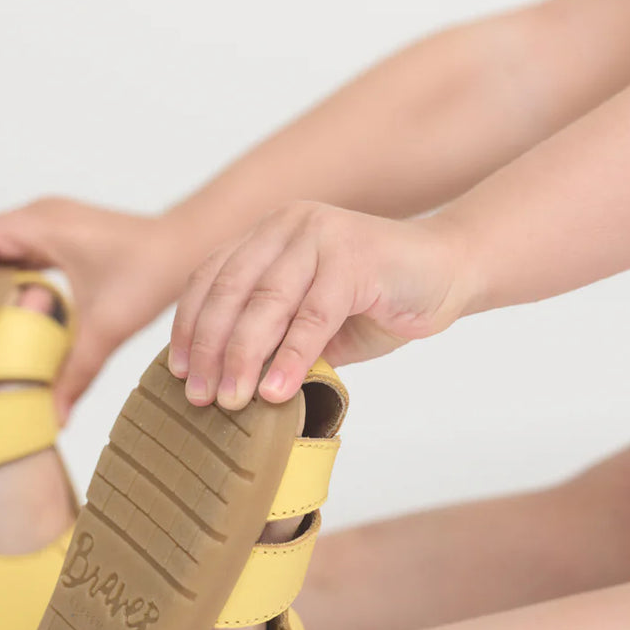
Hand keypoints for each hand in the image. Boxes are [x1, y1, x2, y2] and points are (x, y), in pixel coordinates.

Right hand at [0, 197, 190, 418]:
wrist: (188, 249)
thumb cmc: (152, 274)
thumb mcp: (107, 328)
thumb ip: (76, 373)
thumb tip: (55, 416)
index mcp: (44, 224)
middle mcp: (42, 215)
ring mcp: (51, 220)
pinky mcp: (62, 233)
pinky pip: (18, 250)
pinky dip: (7, 277)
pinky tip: (16, 311)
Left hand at [168, 201, 469, 408]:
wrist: (451, 271)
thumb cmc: (379, 300)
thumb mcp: (313, 320)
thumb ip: (274, 337)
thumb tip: (227, 383)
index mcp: (269, 236)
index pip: (211, 279)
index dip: (190, 327)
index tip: (179, 372)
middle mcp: (288, 227)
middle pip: (230, 292)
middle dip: (210, 350)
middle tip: (200, 398)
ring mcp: (322, 237)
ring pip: (266, 304)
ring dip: (243, 358)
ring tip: (231, 402)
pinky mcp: (355, 259)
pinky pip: (313, 316)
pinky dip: (291, 358)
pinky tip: (276, 391)